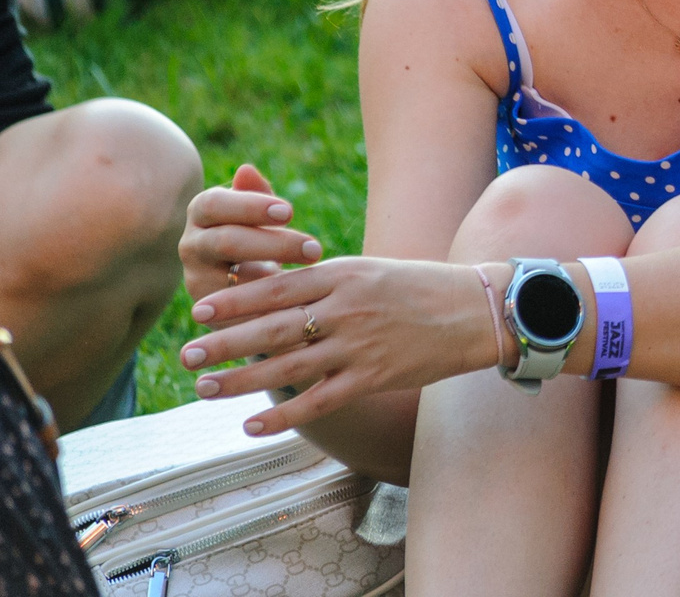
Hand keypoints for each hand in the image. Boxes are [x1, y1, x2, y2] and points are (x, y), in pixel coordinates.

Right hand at [180, 164, 323, 307]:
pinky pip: (238, 312)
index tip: (290, 212)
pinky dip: (268, 309)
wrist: (246, 284)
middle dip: (273, 244)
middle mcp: (191, 245)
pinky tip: (300, 305)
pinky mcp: (210, 313)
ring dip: (273, 280)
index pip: (214, 204)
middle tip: (315, 249)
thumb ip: (257, 195)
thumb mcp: (261, 214)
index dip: (250, 207)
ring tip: (311, 280)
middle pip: (224, 242)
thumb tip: (246, 169)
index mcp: (202, 213)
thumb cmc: (257, 235)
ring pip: (229, 280)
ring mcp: (196, 280)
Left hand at [181, 255, 505, 435]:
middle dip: (225, 343)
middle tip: (187, 355)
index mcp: (344, 274)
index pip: (278, 287)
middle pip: (274, 327)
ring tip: (205, 389)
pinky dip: (284, 414)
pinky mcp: (374, 376)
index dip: (236, 300)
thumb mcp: (370, 270)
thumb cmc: (418, 287)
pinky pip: (320, 399)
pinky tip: (253, 426)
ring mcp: (360, 344)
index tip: (199, 310)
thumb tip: (271, 283)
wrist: (476, 309)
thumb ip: (324, 278)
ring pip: (289, 365)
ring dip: (242, 379)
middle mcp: (347, 308)